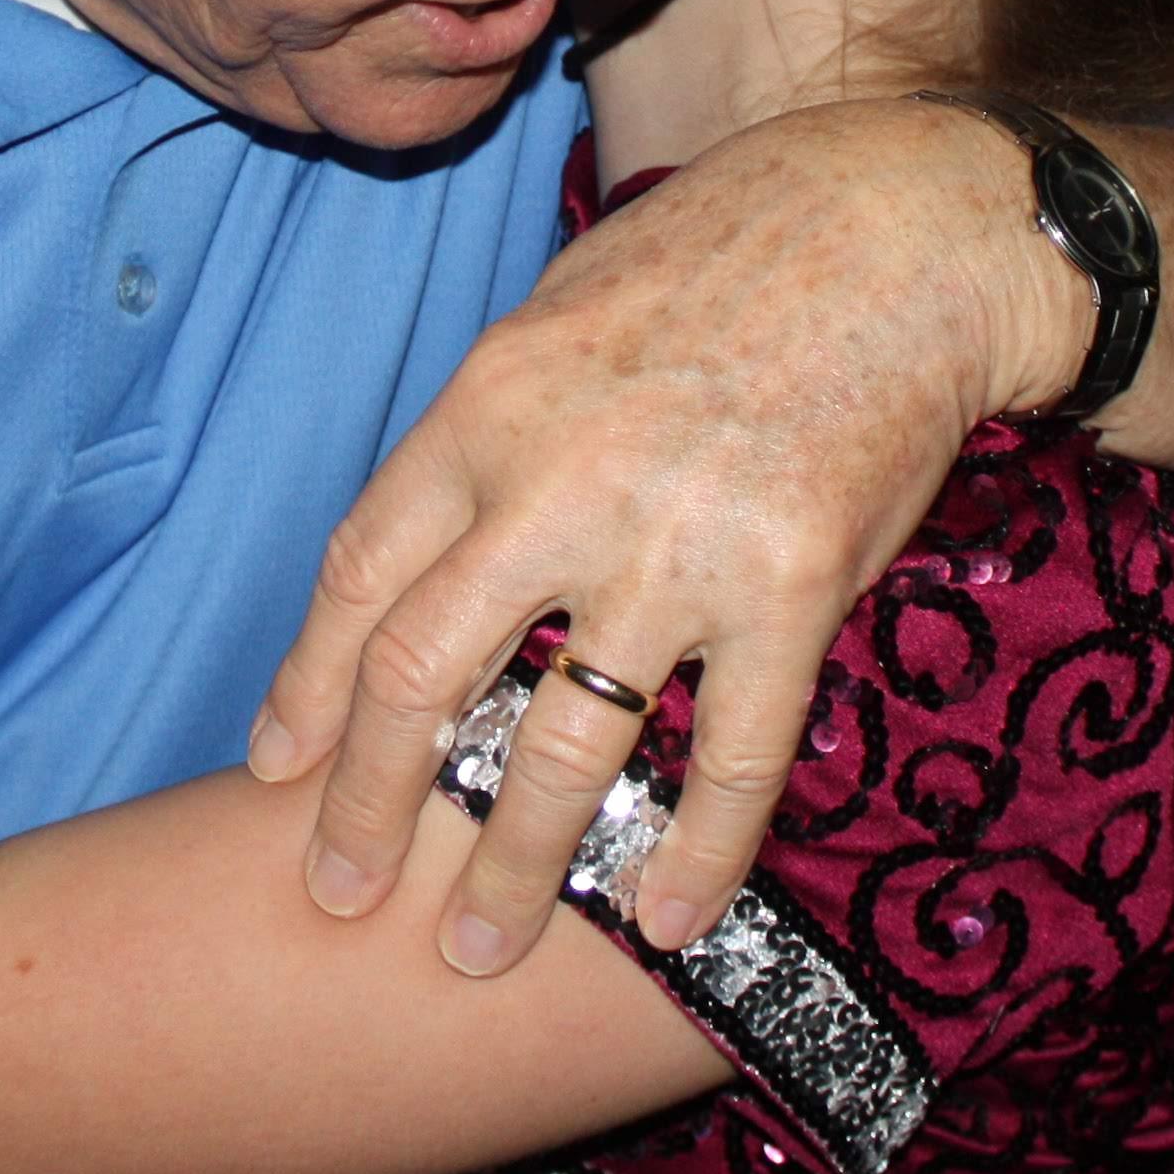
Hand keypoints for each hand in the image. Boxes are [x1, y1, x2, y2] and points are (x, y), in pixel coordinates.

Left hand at [245, 96, 1082, 971]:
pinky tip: (669, 922)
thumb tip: (434, 549)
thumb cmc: (725, 252)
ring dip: (511, 864)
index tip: (276, 767)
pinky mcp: (792, 588)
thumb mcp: (560, 311)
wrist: (897, 224)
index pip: (361, 571)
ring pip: (561, 743)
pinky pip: (732, 755)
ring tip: (473, 949)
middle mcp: (559, 483)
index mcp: (487, 406)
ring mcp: (677, 545)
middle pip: (423, 676)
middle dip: (367, 806)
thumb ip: (493, 432)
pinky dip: (696, 854)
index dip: (306, 684)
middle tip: (337, 892)